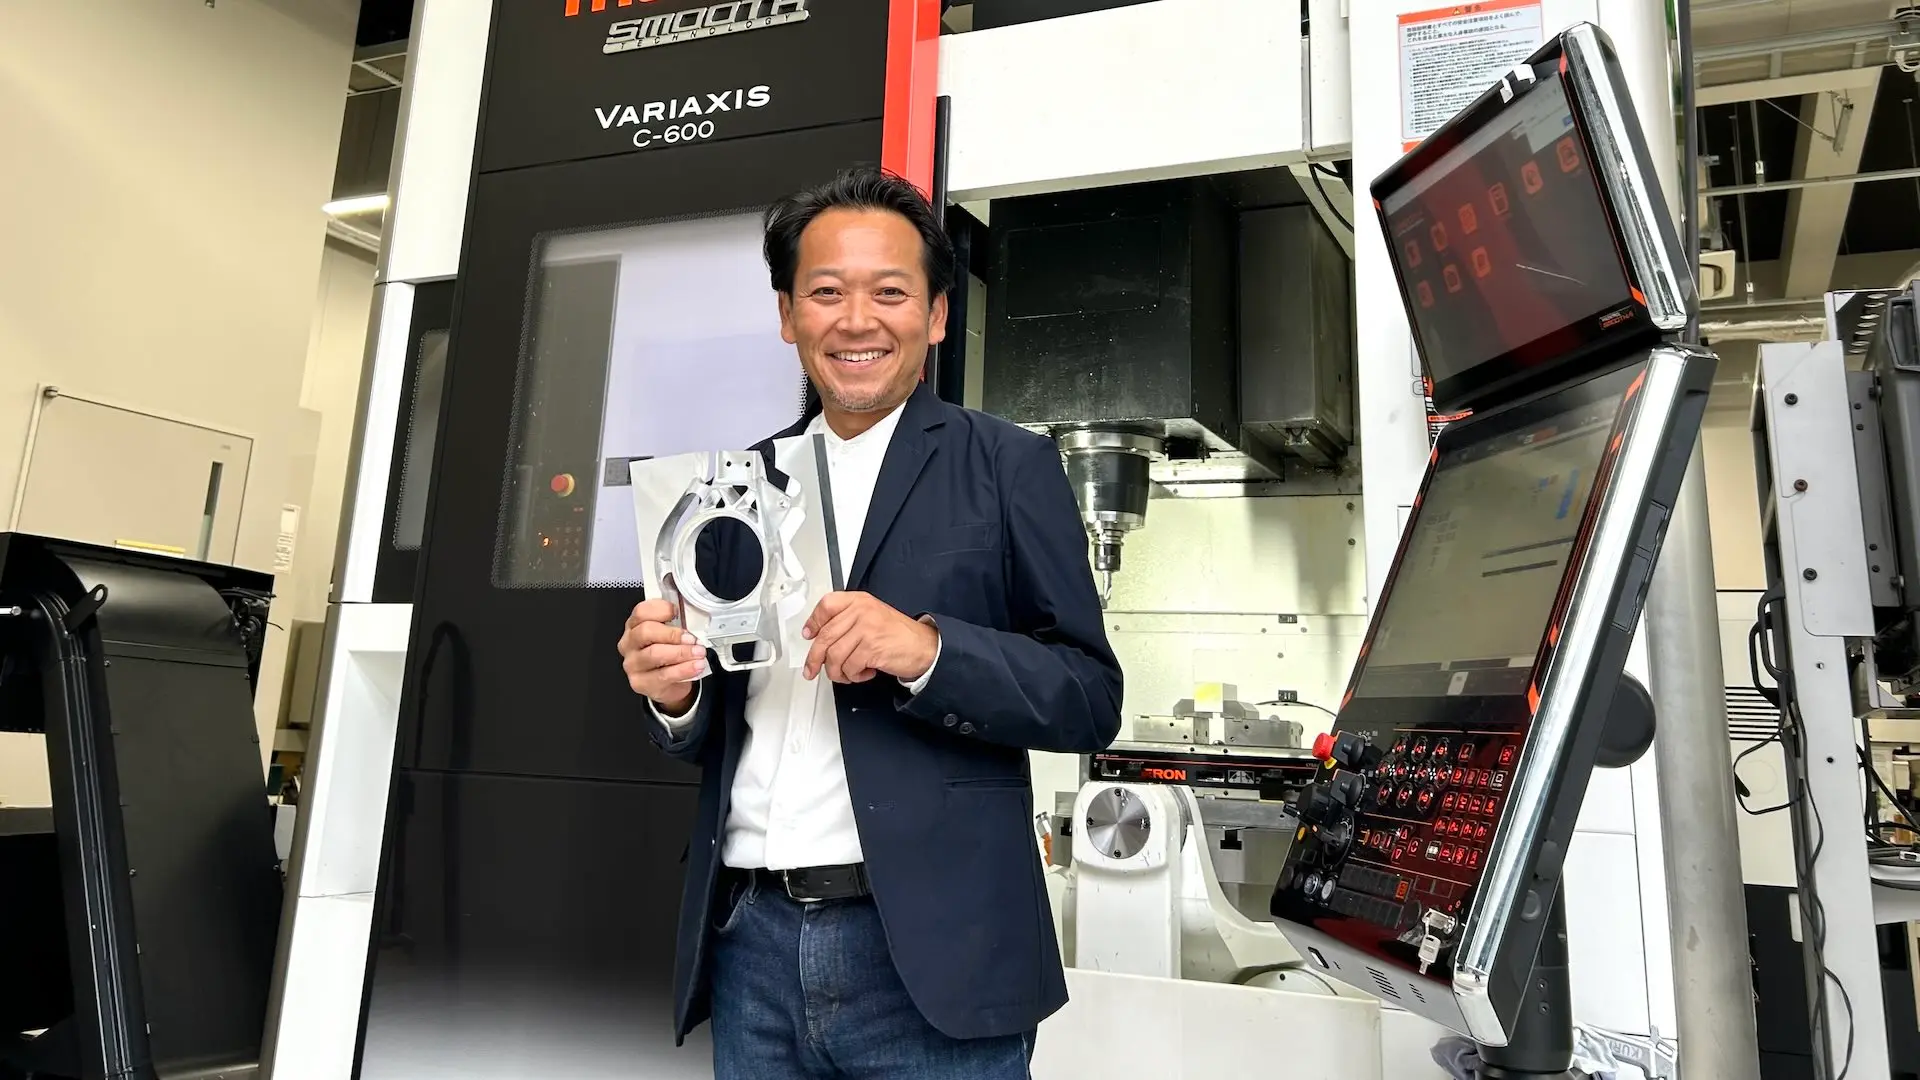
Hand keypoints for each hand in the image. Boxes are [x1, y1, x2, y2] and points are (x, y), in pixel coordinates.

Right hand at [618, 598, 707, 712]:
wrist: (670, 684)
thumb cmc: (669, 655)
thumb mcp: (672, 636)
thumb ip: (677, 625)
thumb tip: (693, 619)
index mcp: (634, 626)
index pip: (641, 612)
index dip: (661, 609)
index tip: (678, 612)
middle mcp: (629, 643)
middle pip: (646, 631)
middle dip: (673, 634)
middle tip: (692, 639)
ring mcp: (632, 664)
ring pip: (654, 654)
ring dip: (681, 652)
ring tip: (698, 653)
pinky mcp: (640, 683)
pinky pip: (663, 675)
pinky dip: (684, 669)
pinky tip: (696, 666)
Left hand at [801, 592, 938, 683]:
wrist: (925, 647)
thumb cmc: (899, 634)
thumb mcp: (872, 616)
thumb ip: (847, 620)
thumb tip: (819, 635)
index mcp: (859, 601)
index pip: (827, 605)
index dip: (814, 622)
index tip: (808, 634)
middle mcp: (861, 611)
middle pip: (825, 636)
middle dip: (815, 658)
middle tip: (812, 669)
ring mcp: (866, 628)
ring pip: (834, 655)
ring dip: (837, 672)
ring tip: (847, 673)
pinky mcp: (871, 647)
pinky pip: (849, 667)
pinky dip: (853, 676)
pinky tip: (863, 673)